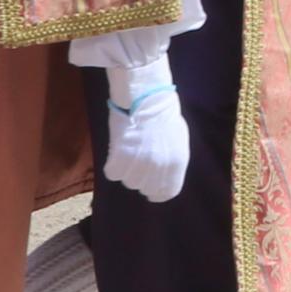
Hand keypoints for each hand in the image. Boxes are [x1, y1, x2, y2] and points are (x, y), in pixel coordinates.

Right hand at [102, 70, 189, 203]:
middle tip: (135, 165)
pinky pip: (113, 173)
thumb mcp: (178, 142)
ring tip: (126, 155)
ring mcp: (140, 163)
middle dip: (140, 179)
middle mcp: (159, 167)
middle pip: (145, 187)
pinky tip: (115, 154)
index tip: (149, 191)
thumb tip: (162, 174)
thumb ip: (171, 161)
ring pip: (128, 181)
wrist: (145, 98)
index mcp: (177, 163)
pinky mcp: (121, 156)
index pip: (167, 192)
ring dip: (126, 171)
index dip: (157, 193)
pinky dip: (112, 166)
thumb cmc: (163, 116)